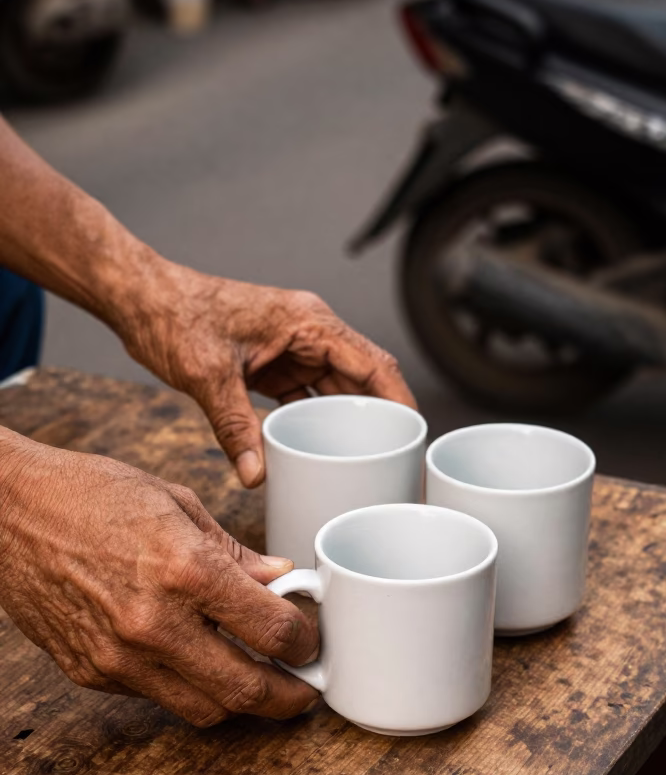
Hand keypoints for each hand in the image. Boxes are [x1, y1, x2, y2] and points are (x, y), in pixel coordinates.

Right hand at [0, 433, 318, 725]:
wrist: (5, 511)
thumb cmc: (90, 493)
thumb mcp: (175, 503)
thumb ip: (232, 552)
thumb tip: (279, 580)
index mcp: (185, 570)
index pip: (272, 630)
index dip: (305, 641)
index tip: (312, 639)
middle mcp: (154, 623)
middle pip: (246, 689)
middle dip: (288, 697)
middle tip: (305, 692)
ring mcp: (119, 656)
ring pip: (203, 708)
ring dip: (240, 703)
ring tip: (260, 684)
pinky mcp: (90, 672)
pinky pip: (155, 696)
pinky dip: (185, 686)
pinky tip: (196, 663)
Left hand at [121, 265, 416, 486]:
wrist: (140, 299)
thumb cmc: (174, 315)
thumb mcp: (208, 374)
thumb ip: (234, 425)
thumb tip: (255, 475)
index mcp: (308, 322)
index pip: (373, 363)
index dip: (400, 399)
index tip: (416, 434)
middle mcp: (308, 332)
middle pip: (362, 379)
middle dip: (381, 418)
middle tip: (396, 461)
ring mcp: (291, 348)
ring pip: (337, 389)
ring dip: (349, 423)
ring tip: (367, 463)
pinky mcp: (272, 364)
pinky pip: (307, 396)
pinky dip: (315, 422)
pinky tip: (321, 451)